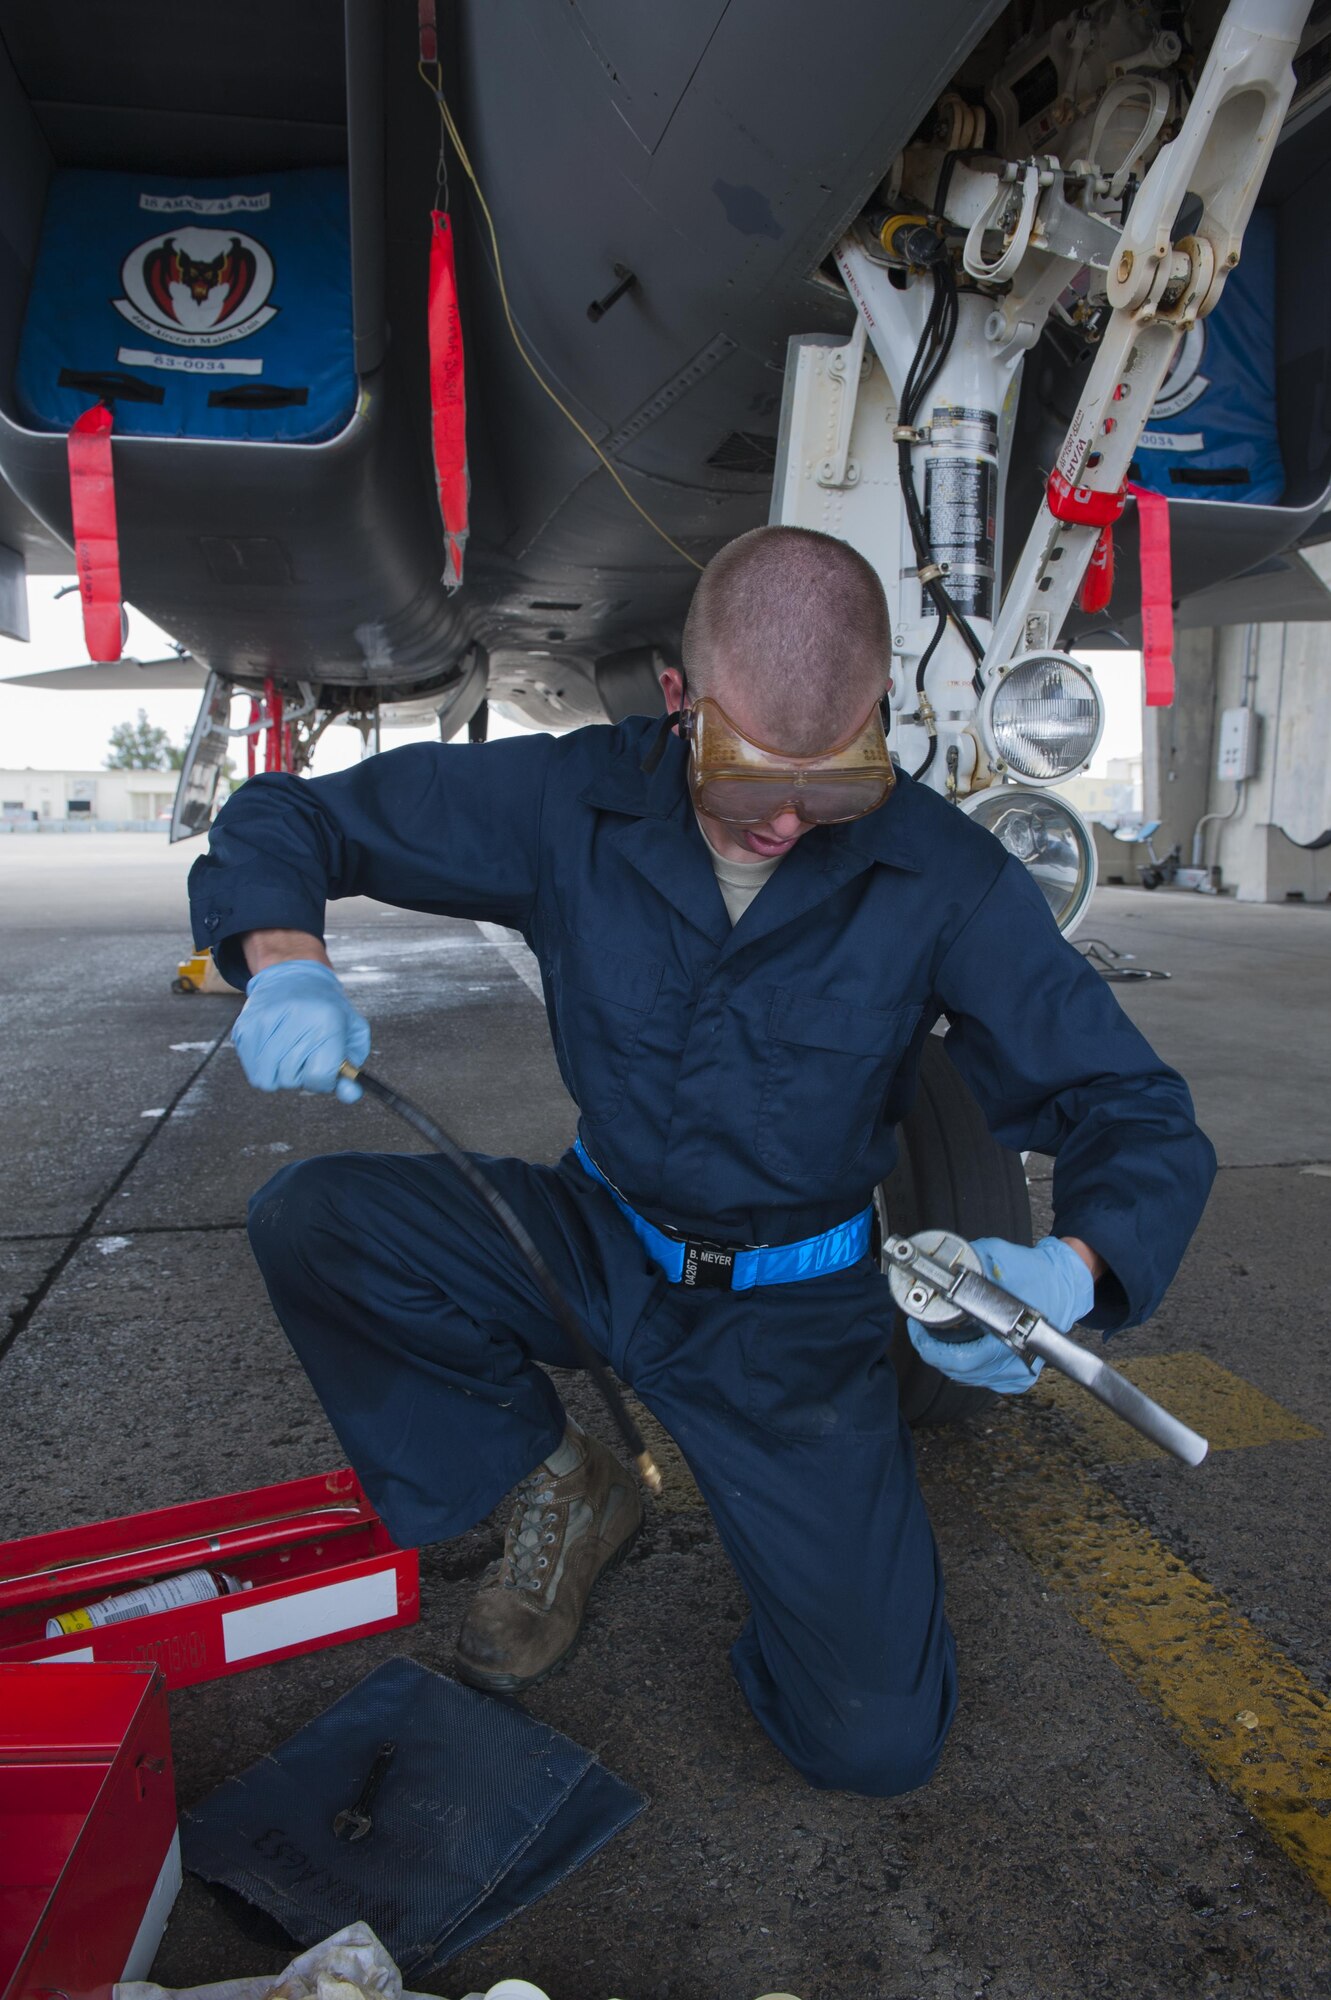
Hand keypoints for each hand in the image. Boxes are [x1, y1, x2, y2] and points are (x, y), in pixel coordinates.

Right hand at [232, 960, 370, 1103]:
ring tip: (289, 1053)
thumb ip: (353, 1070)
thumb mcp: (352, 1035)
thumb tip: (350, 1095)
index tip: (325, 1068)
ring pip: (269, 1079)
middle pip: (292, 1079)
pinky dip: (265, 1068)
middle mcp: (294, 1018)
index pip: (320, 1075)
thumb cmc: (327, 1010)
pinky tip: (274, 1049)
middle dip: (302, 1075)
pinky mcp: (245, 1026)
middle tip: (305, 1055)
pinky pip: (253, 1071)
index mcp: (326, 1020)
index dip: (324, 1080)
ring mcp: (265, 1021)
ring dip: (281, 1074)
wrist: (294, 977)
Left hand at [906, 1235, 1095, 1395]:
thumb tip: (942, 1267)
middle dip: (934, 1349)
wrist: (1064, 1285)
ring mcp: (1018, 1372)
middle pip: (960, 1370)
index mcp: (1013, 1337)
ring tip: (935, 1336)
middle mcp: (1017, 1362)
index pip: (962, 1359)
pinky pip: (982, 1377)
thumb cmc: (1037, 1273)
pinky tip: (957, 1347)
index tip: (917, 1328)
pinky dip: (965, 1364)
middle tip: (920, 1329)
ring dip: (947, 1357)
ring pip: (969, 1376)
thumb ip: (971, 1262)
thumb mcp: (1001, 1257)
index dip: (931, 1347)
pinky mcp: (1018, 1375)